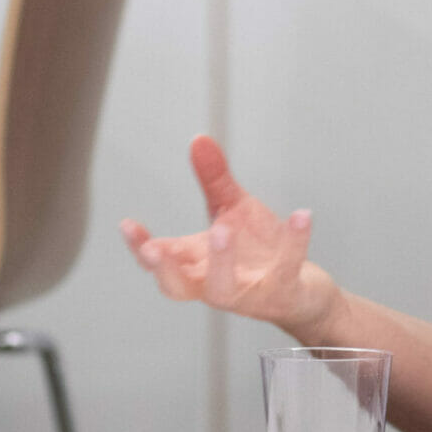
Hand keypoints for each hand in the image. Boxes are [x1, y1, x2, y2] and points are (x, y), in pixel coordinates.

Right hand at [118, 136, 332, 334]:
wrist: (304, 293)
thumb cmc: (259, 253)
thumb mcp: (233, 210)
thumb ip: (213, 179)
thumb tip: (198, 139)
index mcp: (197, 264)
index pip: (160, 260)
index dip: (140, 247)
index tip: (128, 225)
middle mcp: (216, 284)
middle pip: (177, 288)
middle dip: (164, 269)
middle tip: (154, 250)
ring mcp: (249, 292)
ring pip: (224, 290)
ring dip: (220, 261)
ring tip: (223, 229)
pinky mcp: (284, 292)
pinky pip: (287, 269)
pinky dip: (294, 242)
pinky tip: (302, 214)